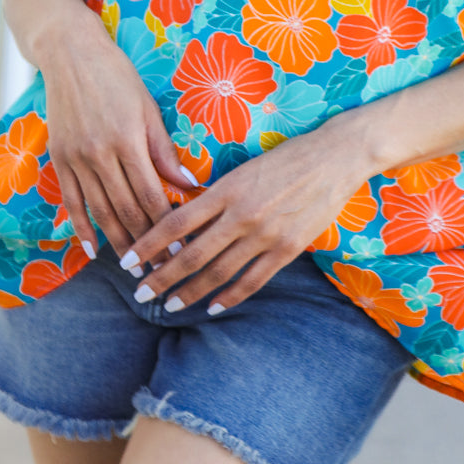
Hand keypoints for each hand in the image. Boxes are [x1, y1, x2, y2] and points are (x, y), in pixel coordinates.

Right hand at [39, 11, 196, 258]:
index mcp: (127, 140)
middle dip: (148, 243)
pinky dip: (82, 228)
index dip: (168, 225)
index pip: (151, 194)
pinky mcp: (59, 158)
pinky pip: (72, 201)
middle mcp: (100, 153)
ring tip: (135, 268)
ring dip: (119, 242)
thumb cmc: (117, 77)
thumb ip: (163, 150)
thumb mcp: (147, 108)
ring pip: (101, 210)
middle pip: (126, 209)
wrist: (70, 55)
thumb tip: (188, 184)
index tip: (182, 247)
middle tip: (163, 269)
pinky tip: (94, 250)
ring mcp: (76, 158)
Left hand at [118, 118, 368, 312]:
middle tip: (139, 293)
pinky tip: (214, 307)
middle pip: (191, 254)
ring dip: (190, 292)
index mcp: (227, 188)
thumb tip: (183, 217)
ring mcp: (265, 235)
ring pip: (218, 272)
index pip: (177, 222)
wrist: (335, 157)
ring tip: (169, 305)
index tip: (128, 260)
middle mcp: (242, 214)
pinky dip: (230, 297)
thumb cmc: (287, 156)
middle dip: (161, 277)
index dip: (149, 244)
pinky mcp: (287, 249)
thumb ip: (216, 193)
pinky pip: (252, 280)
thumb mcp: (244, 166)